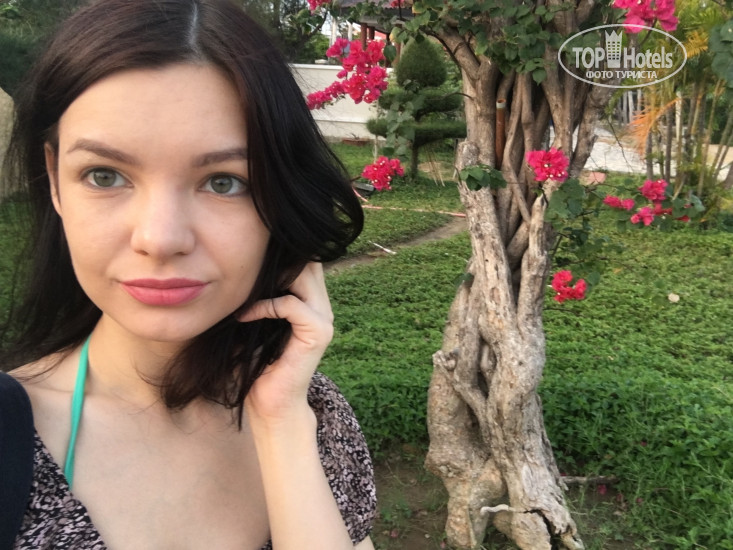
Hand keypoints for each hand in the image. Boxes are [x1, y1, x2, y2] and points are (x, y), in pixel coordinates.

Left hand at [236, 262, 333, 424]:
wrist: (270, 404)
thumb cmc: (258, 365)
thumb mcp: (257, 322)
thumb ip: (258, 296)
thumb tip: (235, 265)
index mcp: (311, 302)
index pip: (305, 261)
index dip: (282, 252)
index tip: (248, 258)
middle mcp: (322, 307)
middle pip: (307, 263)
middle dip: (276, 259)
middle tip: (244, 267)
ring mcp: (324, 320)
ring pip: (302, 277)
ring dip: (268, 280)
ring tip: (242, 290)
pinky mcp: (317, 334)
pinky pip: (290, 305)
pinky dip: (264, 306)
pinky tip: (243, 316)